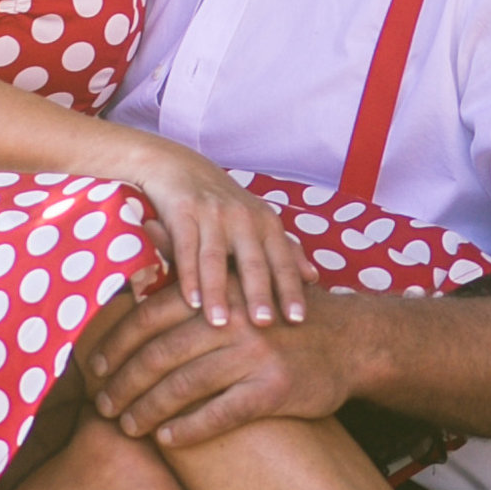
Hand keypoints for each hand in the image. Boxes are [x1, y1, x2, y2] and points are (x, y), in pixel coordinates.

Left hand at [83, 275, 366, 450]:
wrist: (351, 340)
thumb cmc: (283, 311)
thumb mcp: (241, 278)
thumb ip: (190, 259)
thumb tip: (145, 225)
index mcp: (218, 292)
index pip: (152, 318)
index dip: (119, 345)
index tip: (96, 369)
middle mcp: (232, 320)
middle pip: (161, 354)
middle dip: (125, 383)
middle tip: (103, 406)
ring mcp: (254, 356)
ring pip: (184, 387)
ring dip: (149, 410)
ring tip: (128, 426)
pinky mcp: (273, 389)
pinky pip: (220, 414)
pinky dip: (189, 429)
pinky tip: (168, 440)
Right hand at [107, 139, 309, 331]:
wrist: (177, 164)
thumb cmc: (222, 200)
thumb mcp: (257, 219)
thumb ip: (284, 248)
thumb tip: (313, 277)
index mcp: (265, 221)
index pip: (282, 261)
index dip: (290, 289)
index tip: (298, 319)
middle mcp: (243, 216)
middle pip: (253, 261)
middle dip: (259, 294)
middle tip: (264, 324)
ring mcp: (212, 213)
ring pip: (216, 259)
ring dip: (218, 292)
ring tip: (221, 323)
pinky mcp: (182, 211)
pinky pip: (185, 248)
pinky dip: (188, 276)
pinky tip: (190, 301)